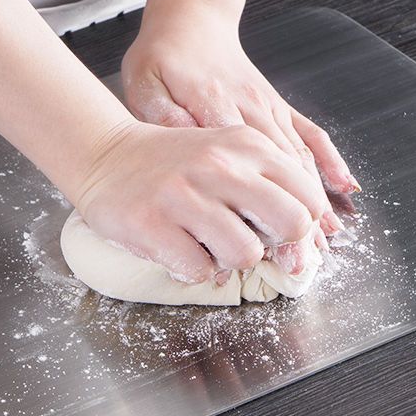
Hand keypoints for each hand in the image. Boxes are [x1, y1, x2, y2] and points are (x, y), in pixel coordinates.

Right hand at [74, 120, 328, 283]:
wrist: (106, 156)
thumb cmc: (174, 164)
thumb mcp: (227, 153)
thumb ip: (268, 184)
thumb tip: (303, 241)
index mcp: (247, 145)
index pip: (309, 197)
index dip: (300, 225)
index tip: (274, 230)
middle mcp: (219, 165)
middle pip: (292, 223)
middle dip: (276, 243)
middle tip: (248, 238)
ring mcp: (184, 194)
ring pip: (246, 253)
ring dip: (229, 259)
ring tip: (206, 242)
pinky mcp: (152, 223)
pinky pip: (200, 270)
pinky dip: (192, 268)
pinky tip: (178, 246)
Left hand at [121, 5, 360, 236]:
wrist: (190, 21)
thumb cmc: (162, 58)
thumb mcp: (146, 84)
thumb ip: (164, 116)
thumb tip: (185, 145)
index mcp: (216, 107)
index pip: (248, 170)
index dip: (266, 214)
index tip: (275, 251)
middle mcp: (252, 109)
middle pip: (283, 173)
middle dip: (298, 221)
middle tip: (306, 263)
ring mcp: (269, 107)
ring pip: (300, 160)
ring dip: (317, 201)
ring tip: (328, 241)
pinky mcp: (277, 104)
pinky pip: (310, 132)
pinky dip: (330, 159)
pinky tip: (347, 185)